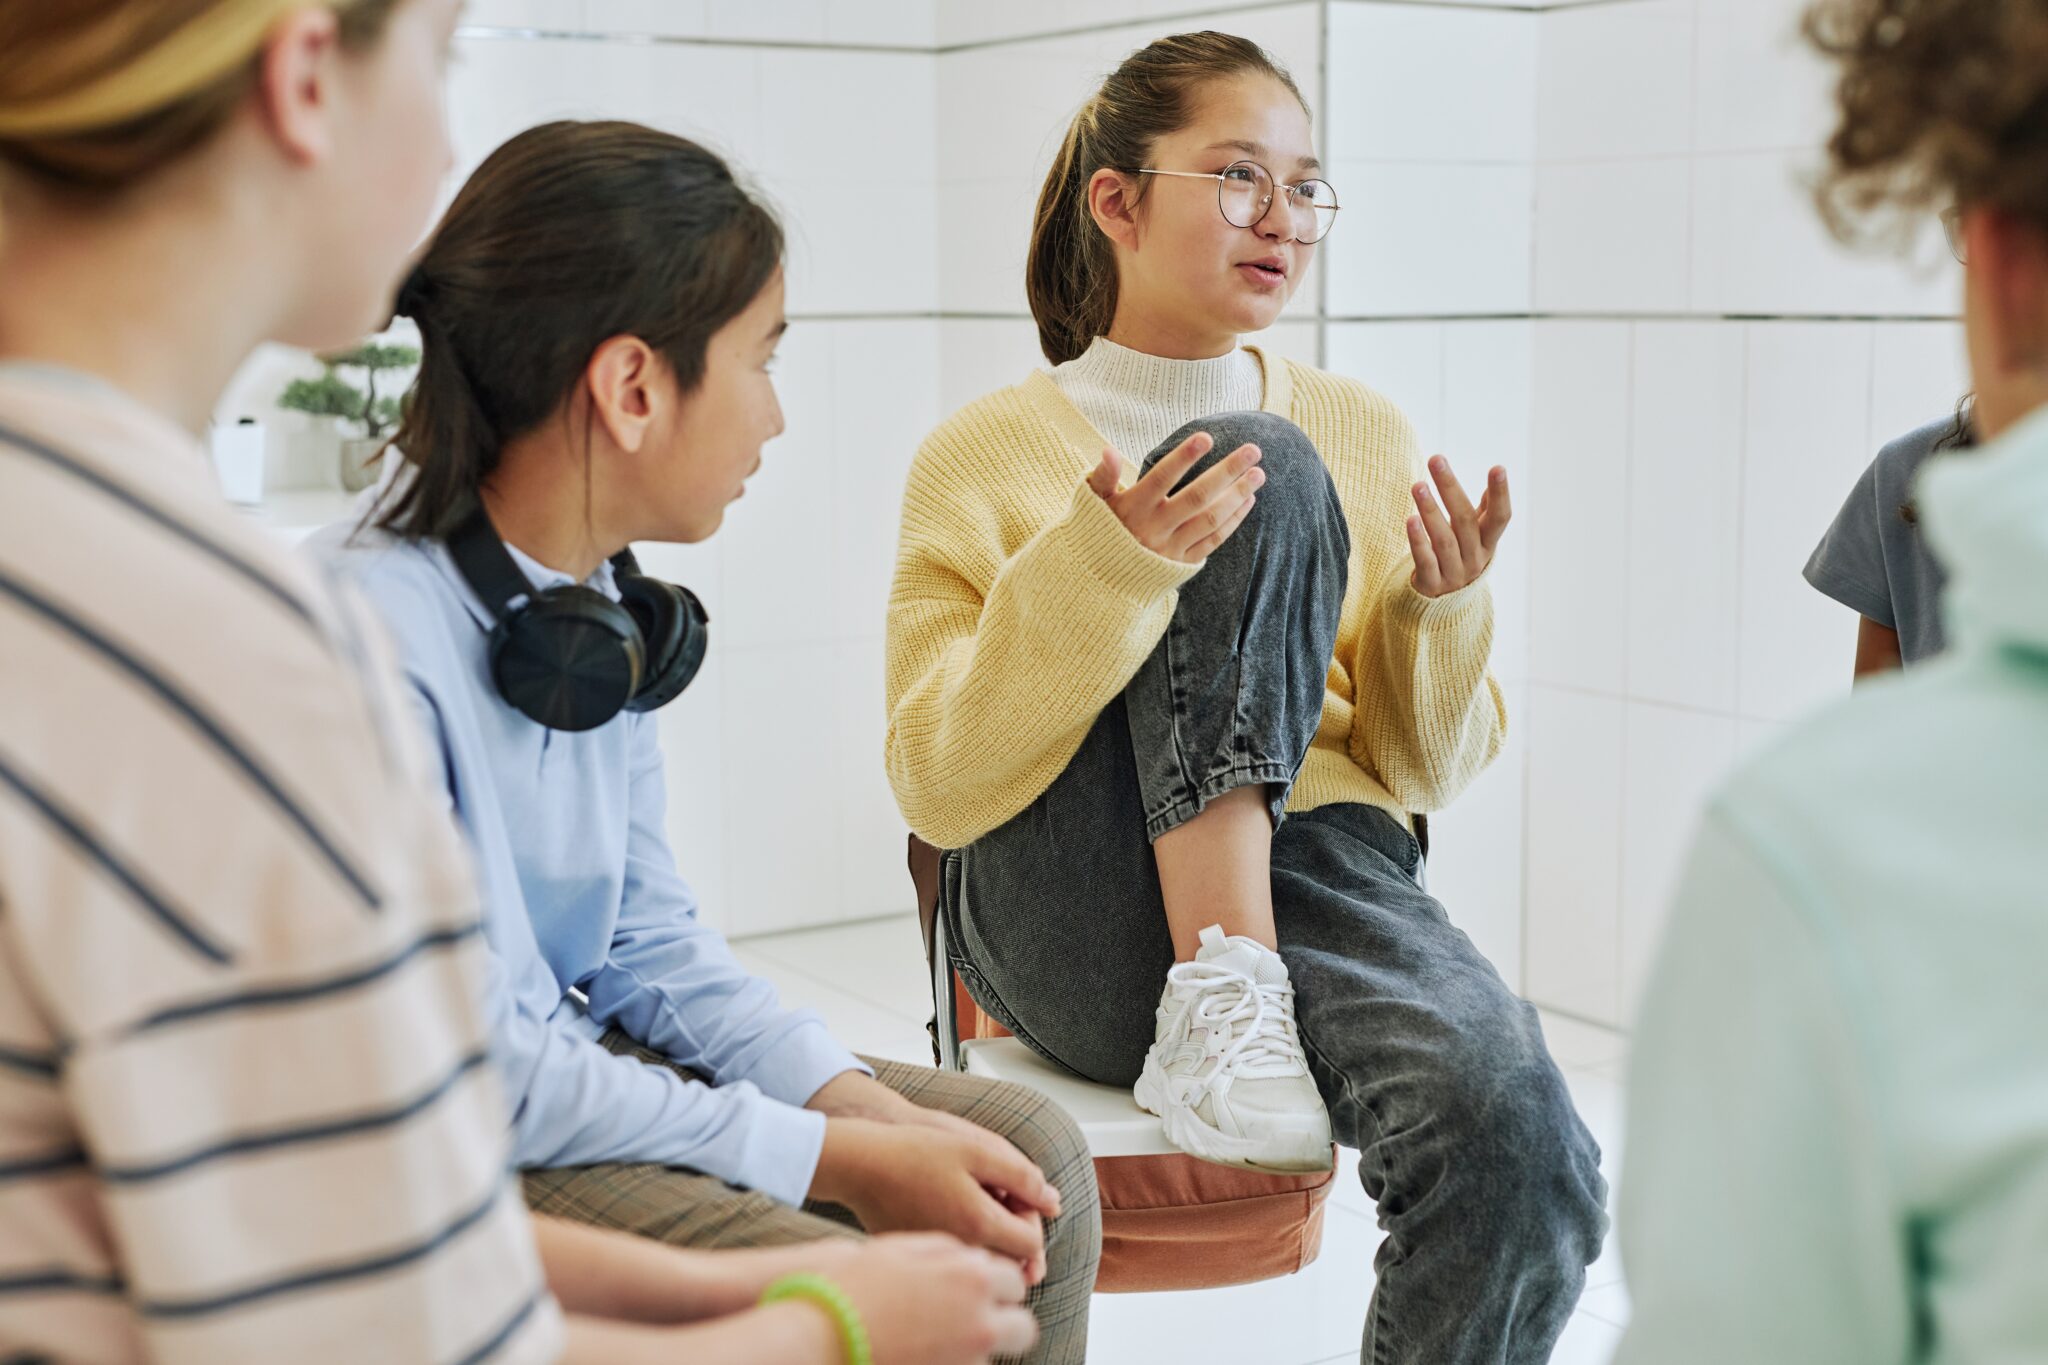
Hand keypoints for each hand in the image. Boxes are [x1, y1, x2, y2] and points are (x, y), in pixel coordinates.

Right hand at [810, 1118, 1056, 1284]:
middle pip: (1010, 1261)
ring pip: (984, 1260)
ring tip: (976, 1197)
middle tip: (998, 1195)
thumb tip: (1053, 1202)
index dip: (1032, 1218)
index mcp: (979, 1224)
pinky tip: (951, 1208)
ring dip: (991, 1236)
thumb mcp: (977, 1148)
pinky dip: (964, 1239)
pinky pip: (957, 1258)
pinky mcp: (921, 1256)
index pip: (1031, 1245)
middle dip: (1014, 1230)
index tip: (1016, 1195)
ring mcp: (939, 1257)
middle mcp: (960, 1250)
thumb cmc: (912, 1152)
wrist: (859, 1164)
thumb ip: (1022, 1175)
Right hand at [831, 1233, 1037, 1364]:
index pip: (1014, 1282)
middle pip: (1022, 1329)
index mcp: (972, 1277)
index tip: (980, 1291)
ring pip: (992, 1357)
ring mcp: (967, 1361)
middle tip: (975, 1321)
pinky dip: (950, 1364)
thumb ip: (949, 1253)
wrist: (818, 1333)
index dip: (995, 1287)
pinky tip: (919, 1354)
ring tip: (930, 1339)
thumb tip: (973, 1260)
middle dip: (1003, 1324)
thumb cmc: (853, 1285)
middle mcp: (980, 1321)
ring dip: (974, 1348)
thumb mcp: (904, 1248)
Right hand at [1085, 430, 1264, 562]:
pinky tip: (1248, 499)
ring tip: (1259, 473)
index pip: (1161, 478)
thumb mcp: (1094, 502)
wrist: (1103, 581)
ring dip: (1238, 495)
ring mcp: (1171, 548)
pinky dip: (1232, 520)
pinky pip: (1213, 541)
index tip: (1207, 437)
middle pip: (1197, 497)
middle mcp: (1154, 528)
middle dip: (1227, 472)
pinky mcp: (1182, 564)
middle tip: (1253, 449)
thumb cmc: (1101, 529)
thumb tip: (1108, 450)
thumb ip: (1102, 476)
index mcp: (1133, 508)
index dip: (1183, 458)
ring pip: (1210, 519)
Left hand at [1407, 455, 1510, 597]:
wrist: (1444, 606)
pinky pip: (1425, 561)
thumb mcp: (1477, 536)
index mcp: (1489, 543)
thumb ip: (1485, 509)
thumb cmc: (1460, 557)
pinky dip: (1418, 541)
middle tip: (1436, 459)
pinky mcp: (1432, 585)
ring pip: (1444, 540)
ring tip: (1418, 486)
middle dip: (1450, 487)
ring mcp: (1454, 573)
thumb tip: (1498, 474)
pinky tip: (1410, 519)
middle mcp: (1475, 558)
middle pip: (1465, 520)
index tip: (1498, 468)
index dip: (1501, 494)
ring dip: (1431, 511)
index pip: (1501, 517)